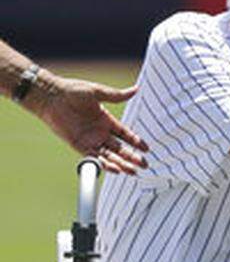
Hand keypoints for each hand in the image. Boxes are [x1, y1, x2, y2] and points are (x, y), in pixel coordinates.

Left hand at [30, 74, 148, 172]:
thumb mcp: (97, 92)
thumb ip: (116, 96)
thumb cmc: (72, 91)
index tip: (147, 149)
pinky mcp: (78, 145)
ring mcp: (90, 140)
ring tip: (133, 171)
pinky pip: (94, 157)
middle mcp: (99, 132)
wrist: (51, 96)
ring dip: (121, 164)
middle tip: (144, 165)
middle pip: (120, 148)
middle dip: (133, 157)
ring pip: (109, 155)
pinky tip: (116, 170)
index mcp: (106, 120)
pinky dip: (105, 164)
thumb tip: (135, 89)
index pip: (125, 134)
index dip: (136, 141)